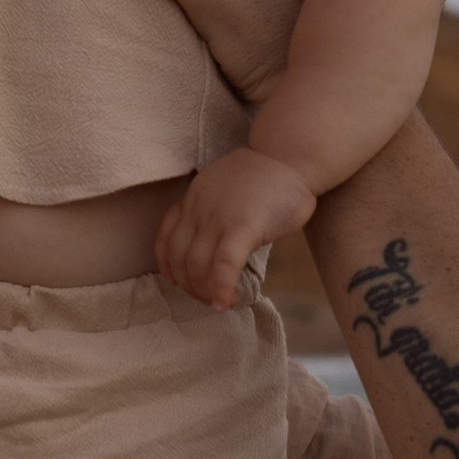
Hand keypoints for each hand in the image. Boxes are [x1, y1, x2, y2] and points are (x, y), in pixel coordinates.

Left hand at [156, 146, 314, 311]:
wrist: (293, 157)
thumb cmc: (266, 178)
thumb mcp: (225, 189)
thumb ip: (212, 213)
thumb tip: (213, 248)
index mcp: (192, 198)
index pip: (165, 240)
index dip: (170, 269)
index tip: (183, 284)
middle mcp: (198, 207)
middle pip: (179, 258)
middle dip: (190, 287)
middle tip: (208, 299)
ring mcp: (218, 217)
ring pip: (196, 265)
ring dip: (204, 292)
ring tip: (220, 302)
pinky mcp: (243, 226)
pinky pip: (223, 265)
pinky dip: (221, 289)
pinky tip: (227, 302)